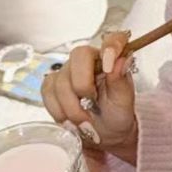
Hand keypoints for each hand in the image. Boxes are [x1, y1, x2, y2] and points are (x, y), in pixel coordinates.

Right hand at [41, 30, 137, 162]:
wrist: (104, 132)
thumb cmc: (117, 113)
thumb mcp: (124, 100)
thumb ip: (121, 80)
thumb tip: (121, 60)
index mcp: (111, 59)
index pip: (113, 39)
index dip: (110, 46)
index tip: (109, 64)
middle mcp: (89, 60)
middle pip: (78, 55)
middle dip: (82, 85)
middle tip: (91, 103)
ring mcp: (69, 71)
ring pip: (60, 80)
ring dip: (71, 106)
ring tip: (85, 122)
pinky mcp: (53, 85)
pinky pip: (47, 92)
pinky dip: (58, 110)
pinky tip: (69, 120)